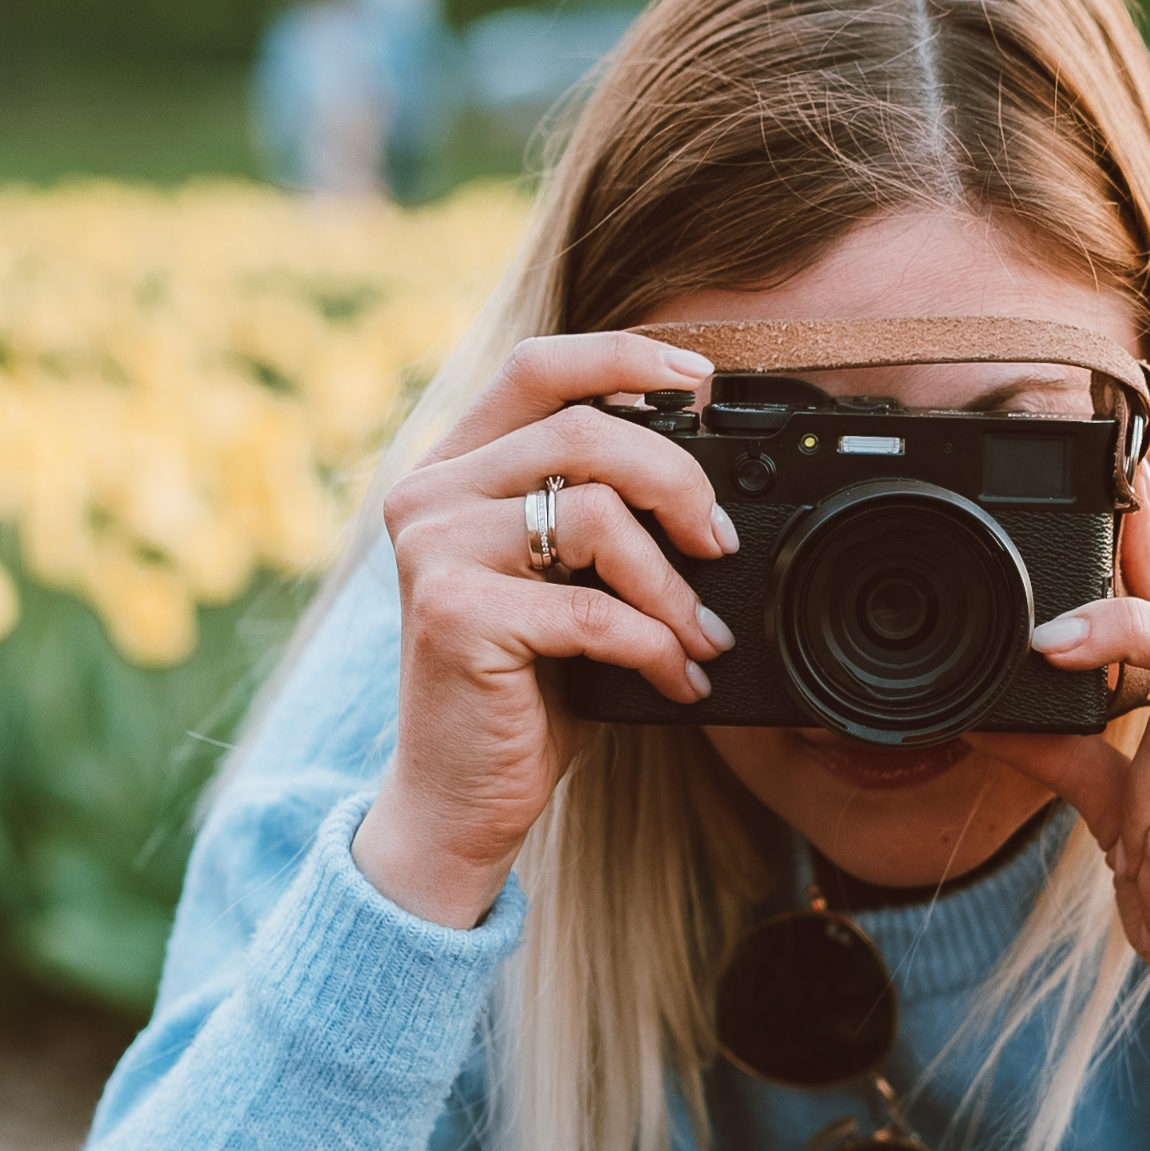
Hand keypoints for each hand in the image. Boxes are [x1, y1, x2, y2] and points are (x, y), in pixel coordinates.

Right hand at [351, 332, 742, 928]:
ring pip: (595, 513)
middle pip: (582, 430)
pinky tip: (677, 680)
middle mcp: (429, 494)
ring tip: (700, 634)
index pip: (538, 367)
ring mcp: (433, 550)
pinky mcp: (452, 615)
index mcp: (455, 467)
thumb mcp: (565, 579)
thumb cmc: (525, 686)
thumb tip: (705, 473)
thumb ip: (599, 510)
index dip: (626, 356)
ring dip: (673, 583)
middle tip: (719, 542)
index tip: (704, 381)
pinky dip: (655, 647)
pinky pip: (592, 610)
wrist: (458, 795)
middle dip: (677, 482)